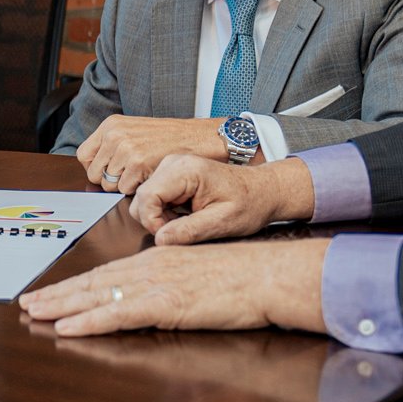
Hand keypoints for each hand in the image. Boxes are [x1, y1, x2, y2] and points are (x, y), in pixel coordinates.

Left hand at [17, 238, 328, 336]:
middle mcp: (151, 267)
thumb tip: (159, 301)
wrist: (270, 274)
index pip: (109, 272)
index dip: (77, 283)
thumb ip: (177, 287)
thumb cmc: (246, 277)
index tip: (52, 291)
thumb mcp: (203, 276)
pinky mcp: (165, 304)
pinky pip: (118, 313)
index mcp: (160, 259)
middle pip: (94, 281)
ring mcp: (156, 284)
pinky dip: (89, 320)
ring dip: (62, 306)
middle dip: (58, 293)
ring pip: (98, 295)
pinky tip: (68, 327)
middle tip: (27, 302)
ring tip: (34, 314)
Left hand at [76, 115, 232, 194]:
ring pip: (108, 185)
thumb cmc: (169, 138)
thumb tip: (92, 172)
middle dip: (109, 180)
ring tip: (142, 174)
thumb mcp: (134, 132)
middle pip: (93, 173)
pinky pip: (124, 190)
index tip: (111, 171)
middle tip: (130, 175)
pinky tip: (150, 177)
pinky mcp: (137, 163)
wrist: (196, 138)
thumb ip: (112, 146)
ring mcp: (125, 148)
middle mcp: (114, 135)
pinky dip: (137, 190)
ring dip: (124, 186)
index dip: (96, 168)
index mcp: (111, 125)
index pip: (83, 156)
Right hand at [129, 154, 316, 244]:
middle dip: (155, 220)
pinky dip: (164, 211)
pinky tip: (185, 213)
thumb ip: (190, 231)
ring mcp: (171, 165)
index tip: (172, 234)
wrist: (261, 191)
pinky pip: (153, 196)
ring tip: (187, 220)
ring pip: (144, 198)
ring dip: (160, 216)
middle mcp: (174, 162)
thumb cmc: (249, 203)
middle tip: (183, 229)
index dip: (153, 222)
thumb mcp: (223, 223)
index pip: (146, 197)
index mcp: (186, 170)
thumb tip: (160, 239)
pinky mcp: (171, 173)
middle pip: (141, 198)